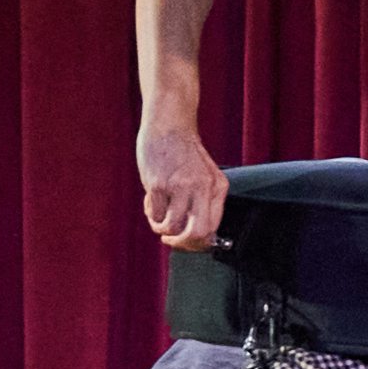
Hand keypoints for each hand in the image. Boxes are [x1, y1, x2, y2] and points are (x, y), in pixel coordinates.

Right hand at [139, 123, 228, 248]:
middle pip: (197, 234)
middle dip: (182, 243)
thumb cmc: (183, 153)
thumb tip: (199, 236)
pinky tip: (151, 201)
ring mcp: (180, 186)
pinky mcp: (158, 184)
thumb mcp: (204, 176)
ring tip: (158, 214)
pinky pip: (154, 214)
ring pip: (172, 227)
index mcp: (217, 188)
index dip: (197, 244)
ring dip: (161, 228)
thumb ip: (204, 201)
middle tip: (171, 239)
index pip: (213, 229)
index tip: (186, 241)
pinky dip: (150, 214)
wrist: (169, 125)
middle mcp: (202, 188)